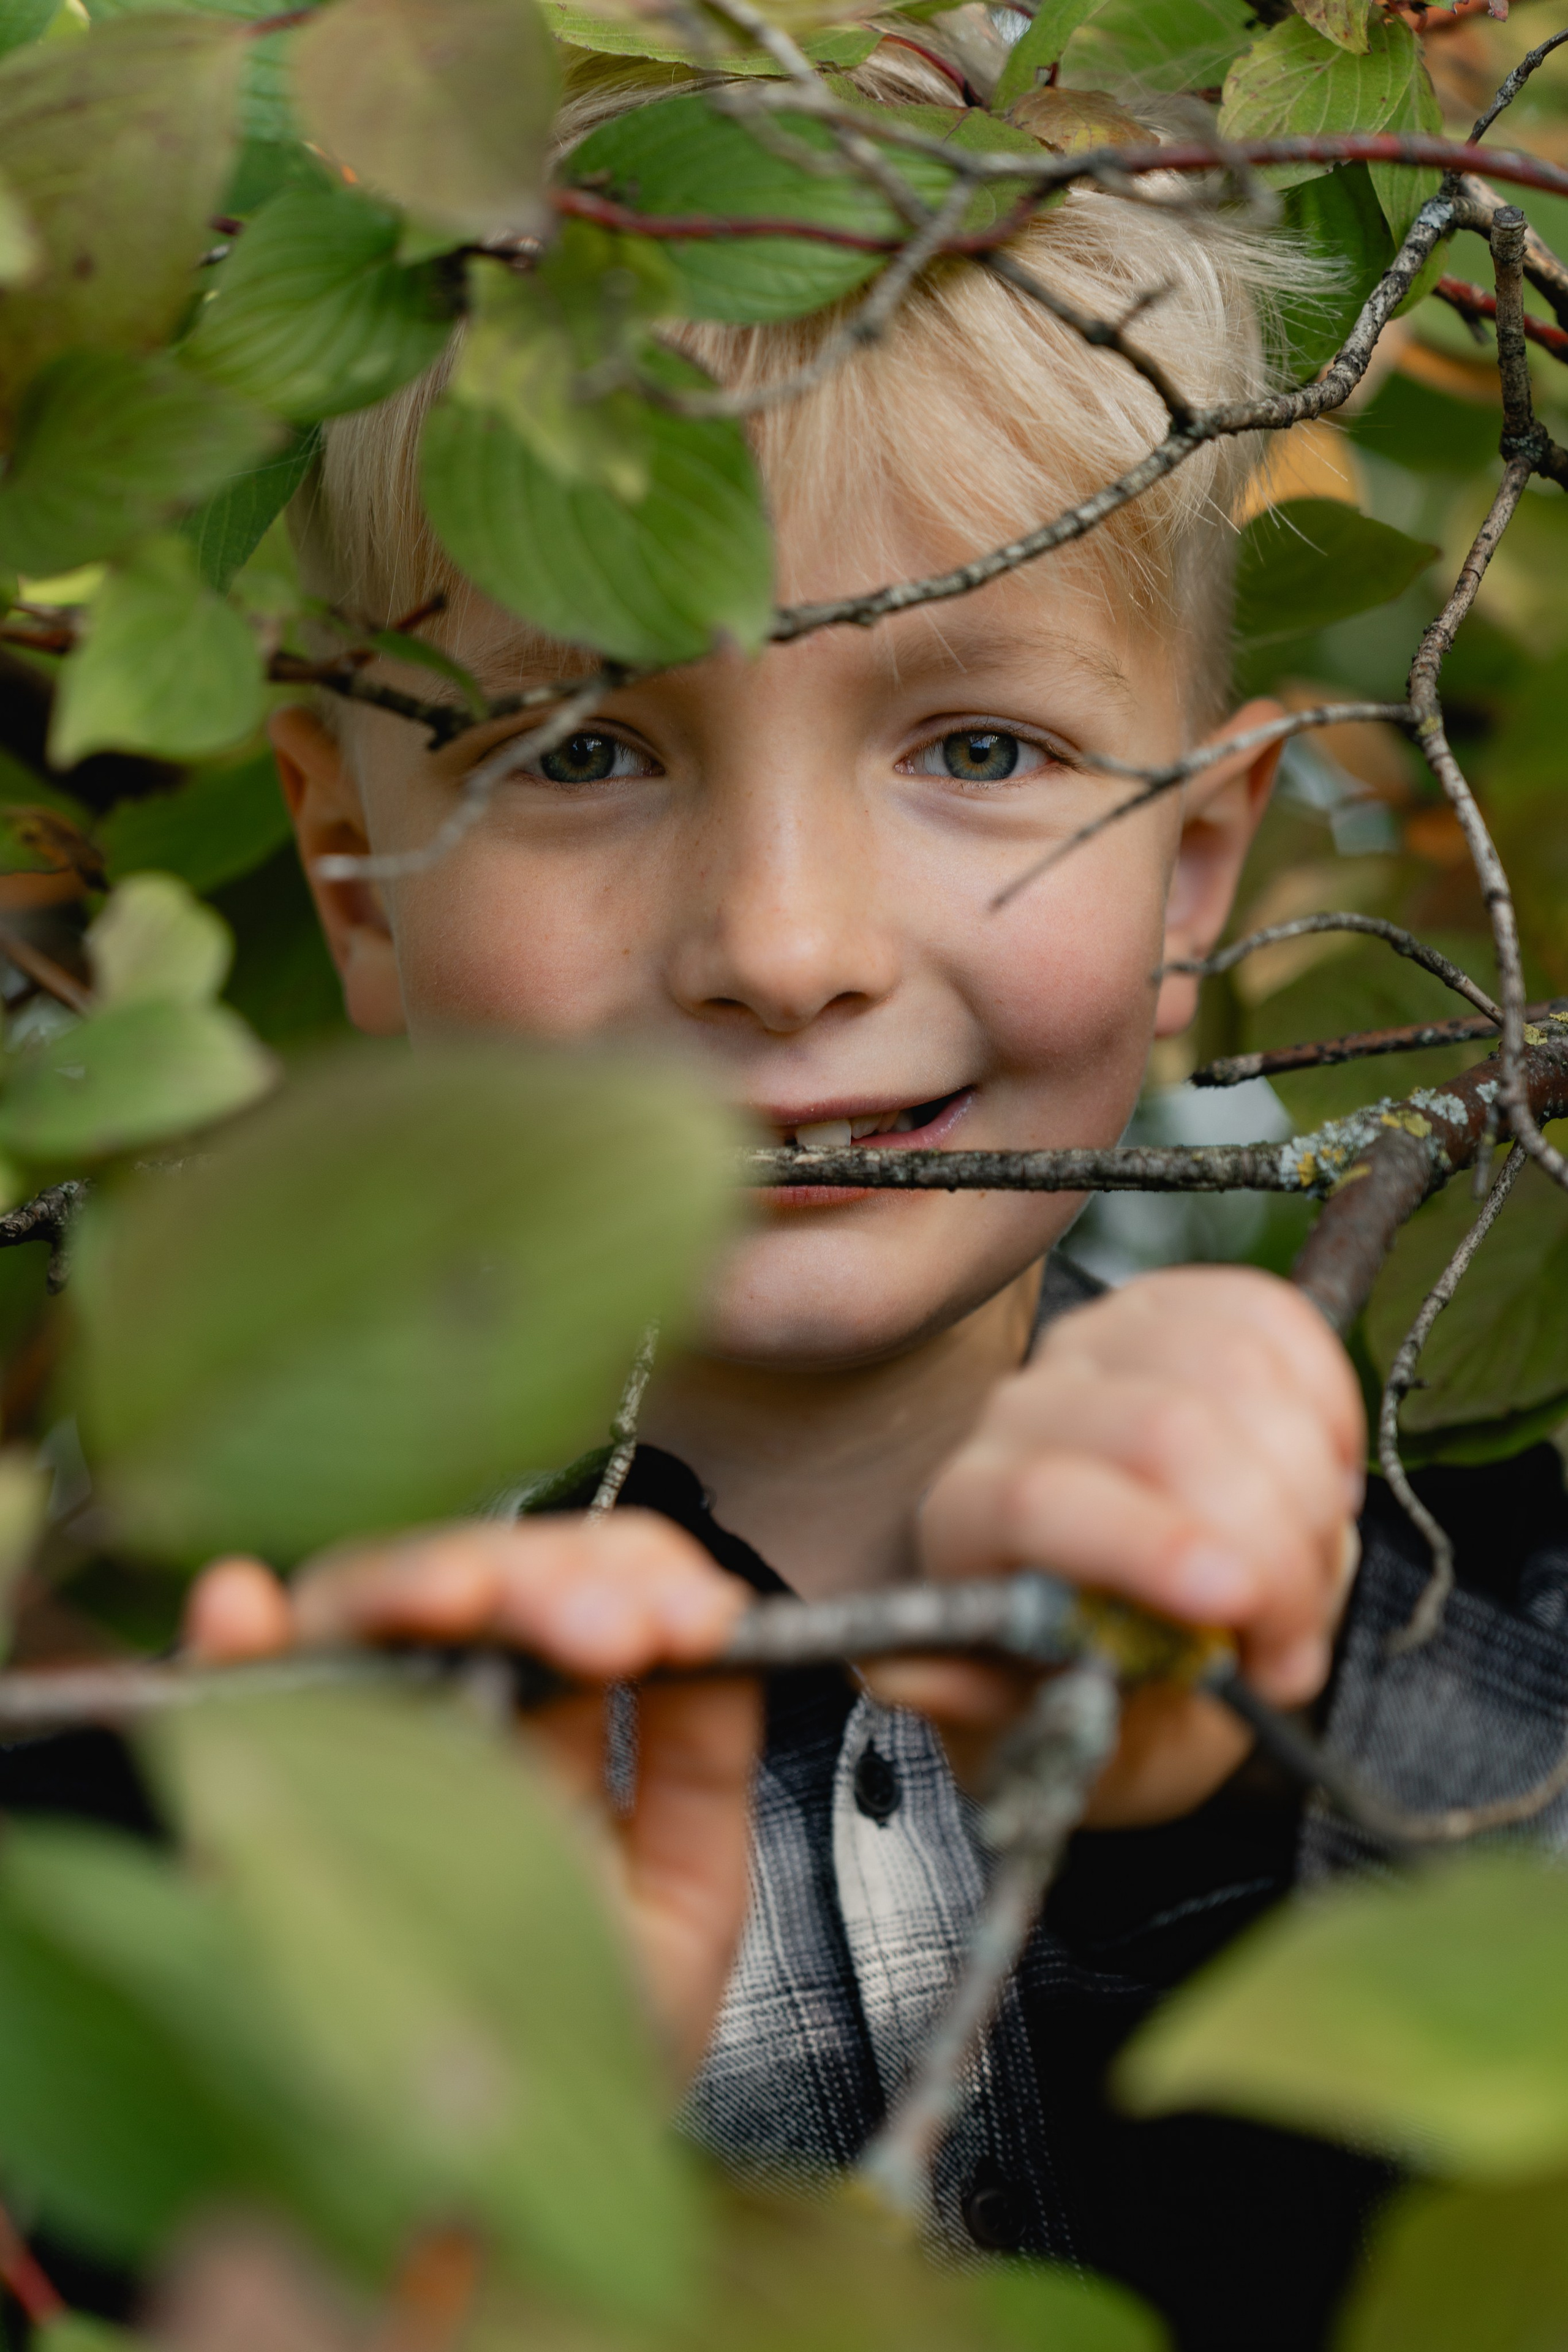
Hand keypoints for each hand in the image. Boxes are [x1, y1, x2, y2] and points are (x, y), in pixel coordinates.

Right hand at [183, 1514, 758, 2078]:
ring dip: (419, 1586)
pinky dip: (231, 1647)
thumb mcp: (681, 1907)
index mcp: (542, 1718)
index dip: (634, 1574)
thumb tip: (723, 1633)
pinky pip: (226, 1704)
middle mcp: (440, 1710)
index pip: (573, 1587)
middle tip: (620, 1631)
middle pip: (472, 1579)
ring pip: (360, 1611)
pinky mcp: (256, 1798)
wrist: (493, 2199)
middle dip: (550, 1581)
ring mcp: (345, 1742)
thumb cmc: (580, 2051)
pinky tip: (247, 1611)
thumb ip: (702, 1765)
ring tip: (469, 1599)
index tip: (700, 1619)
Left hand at [871, 1266, 1365, 1825]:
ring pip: (1231, 1366)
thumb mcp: (1041, 1740)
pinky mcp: (1180, 1311)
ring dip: (1306, 1485)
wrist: (1135, 1630)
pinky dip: (1325, 1404)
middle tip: (1291, 1645)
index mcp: (967, 1518)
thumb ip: (987, 1708)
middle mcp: (1019, 1413)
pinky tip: (1326, 1483)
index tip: (1236, 1608)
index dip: (1145, 1544)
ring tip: (1309, 1577)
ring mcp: (1101, 1345)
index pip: (1037, 1497)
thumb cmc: (1092, 1691)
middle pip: (1160, 1427)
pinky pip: (1270, 1318)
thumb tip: (894, 1676)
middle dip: (1266, 1540)